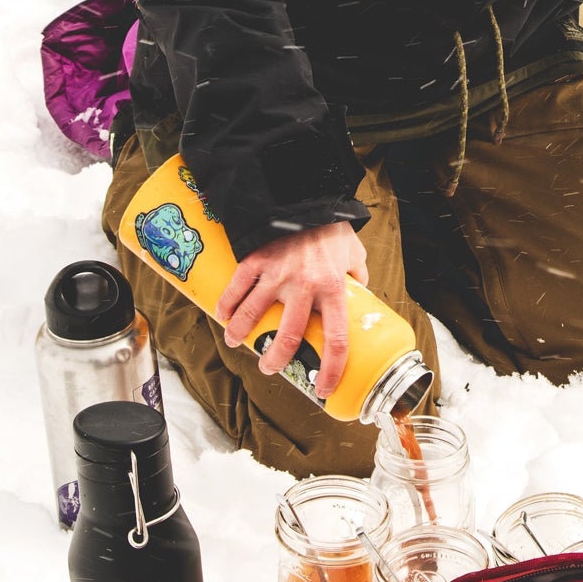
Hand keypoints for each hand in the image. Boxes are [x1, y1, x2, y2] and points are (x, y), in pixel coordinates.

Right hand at [217, 222, 368, 397]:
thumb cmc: (331, 227)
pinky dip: (226, 305)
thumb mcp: (354, 253)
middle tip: (269, 367)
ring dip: (242, 334)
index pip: (337, 340)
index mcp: (334, 289)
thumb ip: (358, 276)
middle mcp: (305, 286)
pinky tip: (222, 314)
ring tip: (235, 342)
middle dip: (275, 360)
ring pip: (253, 315)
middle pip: (287, 337)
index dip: (331, 370)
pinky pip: (237, 288)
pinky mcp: (256, 260)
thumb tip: (360, 295)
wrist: (307, 195)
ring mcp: (277, 274)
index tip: (323, 387)